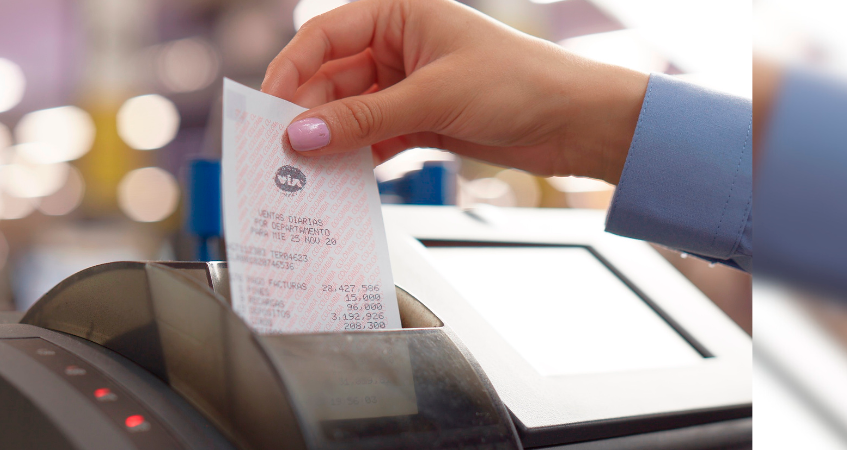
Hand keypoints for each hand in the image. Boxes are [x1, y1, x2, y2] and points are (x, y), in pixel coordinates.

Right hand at [262, 0, 648, 183]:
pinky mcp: (421, 121)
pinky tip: (343, 181)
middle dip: (308, 115)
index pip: (325, 36)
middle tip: (282, 150)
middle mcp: (400, 46)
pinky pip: (372, 139)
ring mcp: (409, 86)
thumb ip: (362, 119)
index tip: (268, 107)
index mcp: (401, 14)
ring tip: (308, 173)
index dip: (291, 70)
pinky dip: (357, 159)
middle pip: (331, 79)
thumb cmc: (523, 83)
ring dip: (331, 142)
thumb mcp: (433, 98)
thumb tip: (302, 135)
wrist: (578, 122)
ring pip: (349, 113)